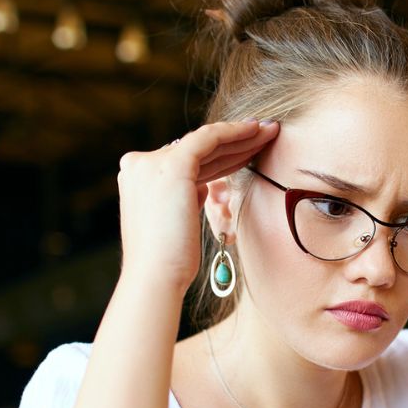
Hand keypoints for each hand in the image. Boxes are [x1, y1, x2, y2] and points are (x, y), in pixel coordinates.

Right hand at [117, 119, 279, 293]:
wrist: (155, 276)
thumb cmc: (170, 262)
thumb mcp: (177, 221)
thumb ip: (185, 197)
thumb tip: (202, 185)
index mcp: (138, 178)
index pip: (186, 162)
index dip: (218, 155)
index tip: (245, 150)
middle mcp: (140, 165)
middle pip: (197, 151)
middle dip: (233, 142)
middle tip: (264, 132)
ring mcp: (152, 163)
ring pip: (206, 142)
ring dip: (241, 135)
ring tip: (270, 131)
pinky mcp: (172, 165)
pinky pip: (209, 139)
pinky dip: (234, 132)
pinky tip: (257, 131)